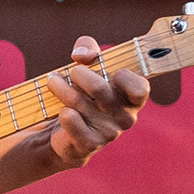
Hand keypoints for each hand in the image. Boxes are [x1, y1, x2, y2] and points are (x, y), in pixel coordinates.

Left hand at [25, 36, 152, 171]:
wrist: (65, 131)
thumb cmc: (83, 92)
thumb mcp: (88, 65)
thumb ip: (88, 49)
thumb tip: (81, 55)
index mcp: (132, 99)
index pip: (140, 89)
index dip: (126, 77)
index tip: (111, 71)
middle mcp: (125, 117)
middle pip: (100, 89)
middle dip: (79, 73)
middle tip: (71, 70)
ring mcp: (108, 133)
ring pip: (78, 102)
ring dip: (60, 87)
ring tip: (52, 80)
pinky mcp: (89, 144)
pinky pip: (71, 121)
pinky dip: (62, 111)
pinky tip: (61, 109)